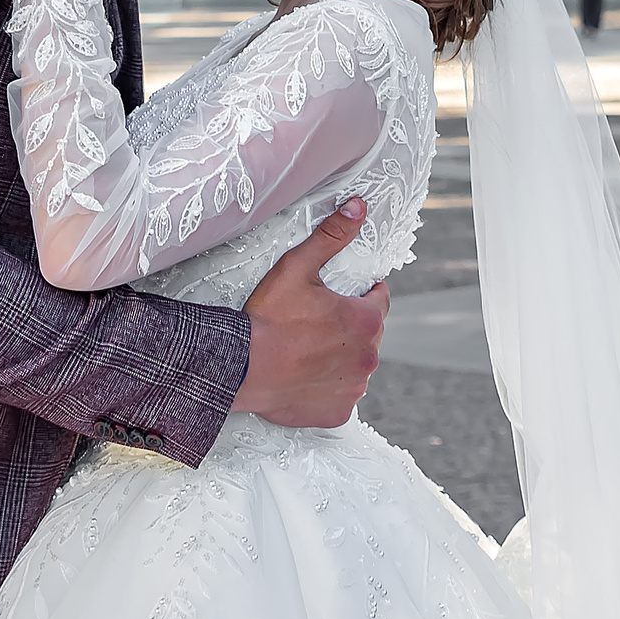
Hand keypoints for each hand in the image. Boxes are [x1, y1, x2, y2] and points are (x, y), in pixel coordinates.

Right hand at [229, 201, 388, 428]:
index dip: (361, 292)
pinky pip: (340, 395)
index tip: (338, 294)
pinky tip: (305, 377)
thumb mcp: (298, 267)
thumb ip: (332, 236)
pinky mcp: (338, 412)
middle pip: (367, 333)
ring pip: (355, 365)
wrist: (240, 368)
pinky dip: (328, 387)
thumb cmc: (269, 317)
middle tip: (314, 321)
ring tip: (307, 349)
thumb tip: (358, 206)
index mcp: (366, 320)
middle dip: (349, 325)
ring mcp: (354, 388)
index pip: (379, 299)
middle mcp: (369, 357)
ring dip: (340, 357)